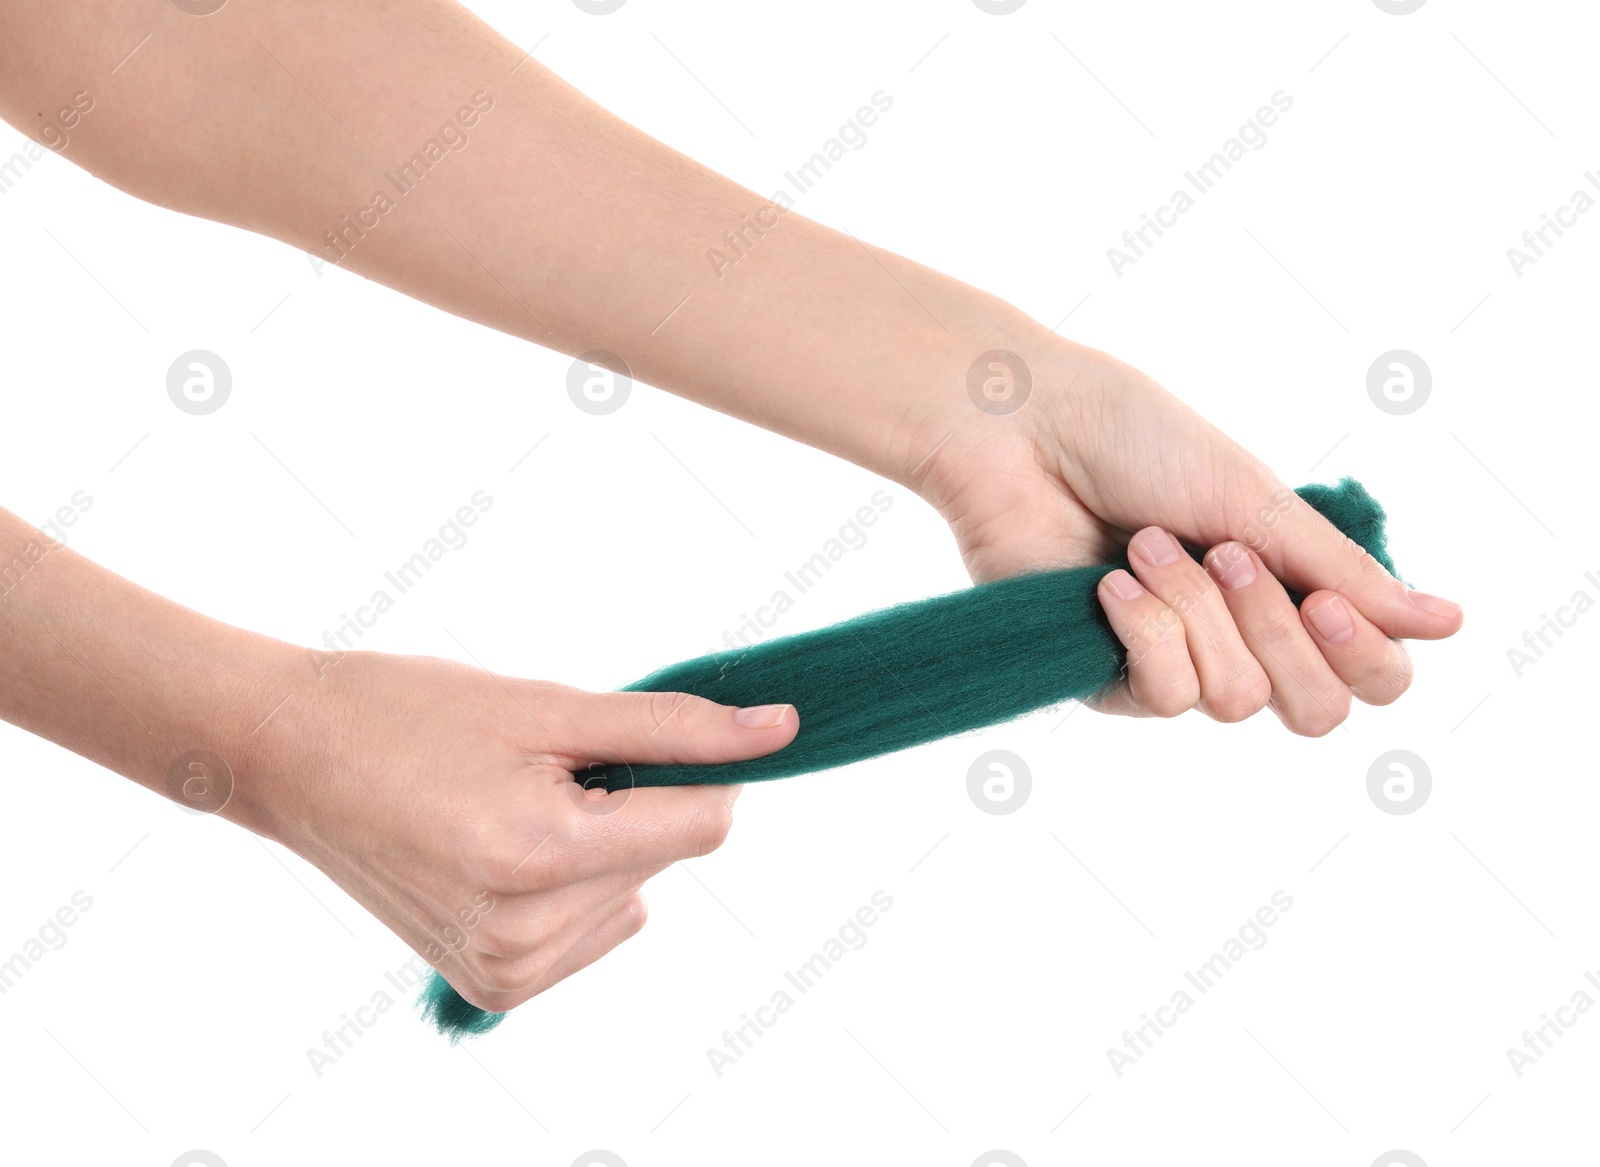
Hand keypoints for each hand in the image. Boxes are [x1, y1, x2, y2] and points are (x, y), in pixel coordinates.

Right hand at [237, 650, 796, 1012]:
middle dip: (632, 801)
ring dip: (602, 844)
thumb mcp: (546, 705)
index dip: (699, 769)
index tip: (652, 734)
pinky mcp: (493, 990)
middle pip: (668, 856)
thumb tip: (783, 731)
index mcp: (539, 855)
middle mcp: (525, 933)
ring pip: (635, 893)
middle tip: (540, 767)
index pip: (704, 824)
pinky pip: (597, 928)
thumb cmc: (410, 713)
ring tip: (509, 805)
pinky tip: (506, 850)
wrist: (294, 759)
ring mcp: (505, 972)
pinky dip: (578, 885)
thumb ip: (673, 727)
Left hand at [908, 334, 1462, 734]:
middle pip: (1317, 711)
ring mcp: (1176, 664)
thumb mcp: (1257, 502)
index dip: (1367, 656)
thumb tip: (1448, 623)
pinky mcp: (1109, 681)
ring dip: (1195, 610)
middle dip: (1278, 631)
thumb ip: (1344, 573)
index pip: (1374, 675)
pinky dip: (1145, 627)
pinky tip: (1108, 581)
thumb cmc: (1138, 444)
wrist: (1028, 435)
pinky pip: (1166, 696)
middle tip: (1227, 555)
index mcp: (1290, 587)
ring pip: (1237, 700)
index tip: (1328, 602)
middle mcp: (1241, 638)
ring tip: (1147, 544)